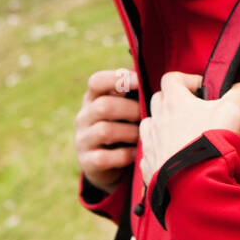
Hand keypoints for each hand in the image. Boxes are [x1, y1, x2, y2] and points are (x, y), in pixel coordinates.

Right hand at [75, 67, 139, 192]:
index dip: (117, 78)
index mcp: (92, 98)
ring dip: (130, 132)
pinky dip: (124, 155)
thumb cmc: (123, 128)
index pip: (96, 81)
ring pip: (105, 130)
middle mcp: (84, 117)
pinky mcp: (87, 161)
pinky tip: (136, 154)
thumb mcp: (124, 109)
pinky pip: (105, 157)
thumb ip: (134, 93)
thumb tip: (157, 74)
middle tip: (147, 116)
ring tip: (143, 135)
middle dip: (131, 110)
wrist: (106, 165)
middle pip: (104, 106)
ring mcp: (83, 139)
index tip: (139, 81)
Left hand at [138, 71, 239, 185]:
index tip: (203, 91)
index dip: (188, 80)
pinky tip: (177, 158)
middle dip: (174, 102)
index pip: (171, 78)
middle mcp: (156, 119)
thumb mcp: (235, 111)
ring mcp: (150, 143)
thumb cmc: (212, 143)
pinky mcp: (148, 165)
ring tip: (182, 136)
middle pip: (159, 100)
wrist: (196, 184)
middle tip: (195, 113)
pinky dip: (161, 153)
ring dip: (163, 126)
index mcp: (173, 101)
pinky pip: (151, 153)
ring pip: (150, 125)